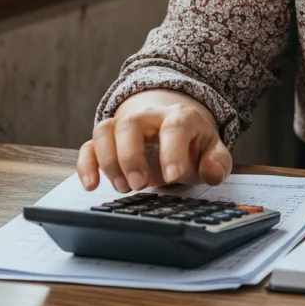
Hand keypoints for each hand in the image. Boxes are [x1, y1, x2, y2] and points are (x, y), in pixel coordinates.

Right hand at [77, 89, 232, 192]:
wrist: (174, 130)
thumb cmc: (192, 145)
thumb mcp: (212, 152)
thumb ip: (217, 162)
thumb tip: (212, 173)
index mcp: (180, 117)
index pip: (175, 126)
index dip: (173, 151)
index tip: (173, 177)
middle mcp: (149, 117)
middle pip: (131, 124)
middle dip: (132, 156)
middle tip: (140, 186)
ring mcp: (125, 126)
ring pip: (105, 130)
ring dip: (109, 161)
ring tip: (124, 188)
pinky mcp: (108, 141)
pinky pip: (88, 146)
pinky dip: (86, 164)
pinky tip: (92, 185)